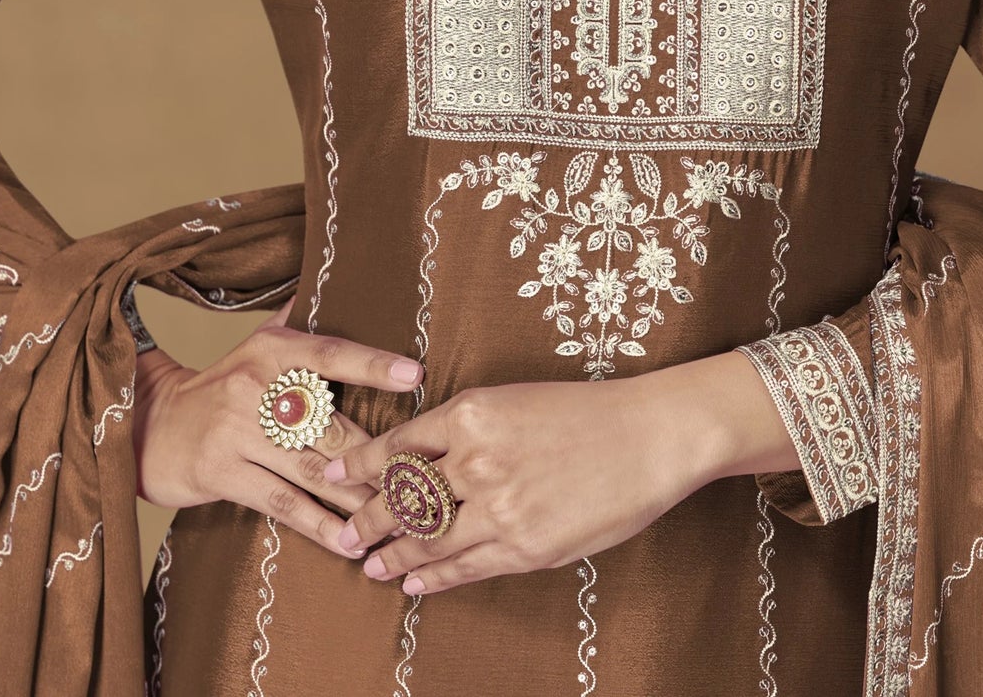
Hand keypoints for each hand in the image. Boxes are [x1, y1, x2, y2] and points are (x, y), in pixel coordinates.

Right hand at [130, 299, 423, 559]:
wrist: (150, 427)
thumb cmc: (220, 387)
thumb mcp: (253, 344)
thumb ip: (293, 319)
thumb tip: (329, 279)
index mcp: (271, 351)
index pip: (330, 354)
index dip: (373, 364)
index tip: (415, 375)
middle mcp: (255, 386)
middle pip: (330, 423)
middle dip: (377, 454)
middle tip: (419, 476)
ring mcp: (236, 432)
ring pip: (313, 468)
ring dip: (357, 496)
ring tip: (396, 515)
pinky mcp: (222, 473)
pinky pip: (283, 502)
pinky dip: (319, 525)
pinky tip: (347, 543)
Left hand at [319, 368, 726, 595]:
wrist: (649, 436)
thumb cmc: (587, 411)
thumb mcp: (515, 400)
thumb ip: (469, 428)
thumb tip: (425, 454)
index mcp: (472, 412)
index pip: (399, 445)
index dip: (361, 465)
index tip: (333, 476)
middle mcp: (476, 459)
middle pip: (403, 498)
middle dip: (367, 519)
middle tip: (342, 534)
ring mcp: (499, 508)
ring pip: (427, 538)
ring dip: (393, 556)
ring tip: (369, 566)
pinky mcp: (525, 546)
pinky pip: (465, 567)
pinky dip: (434, 577)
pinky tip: (413, 582)